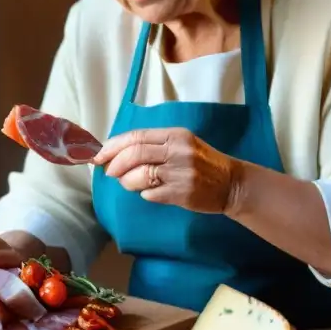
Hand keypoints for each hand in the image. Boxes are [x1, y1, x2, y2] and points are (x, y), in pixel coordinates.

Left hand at [93, 127, 240, 213]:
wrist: (231, 183)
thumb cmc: (201, 162)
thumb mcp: (181, 144)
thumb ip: (153, 145)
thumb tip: (116, 153)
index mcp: (175, 135)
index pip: (137, 137)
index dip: (113, 146)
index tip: (99, 155)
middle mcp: (178, 151)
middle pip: (135, 154)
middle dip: (115, 164)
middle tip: (109, 172)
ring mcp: (181, 173)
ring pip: (139, 176)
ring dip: (127, 181)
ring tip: (130, 183)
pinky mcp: (182, 193)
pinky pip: (150, 194)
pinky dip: (144, 194)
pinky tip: (150, 192)